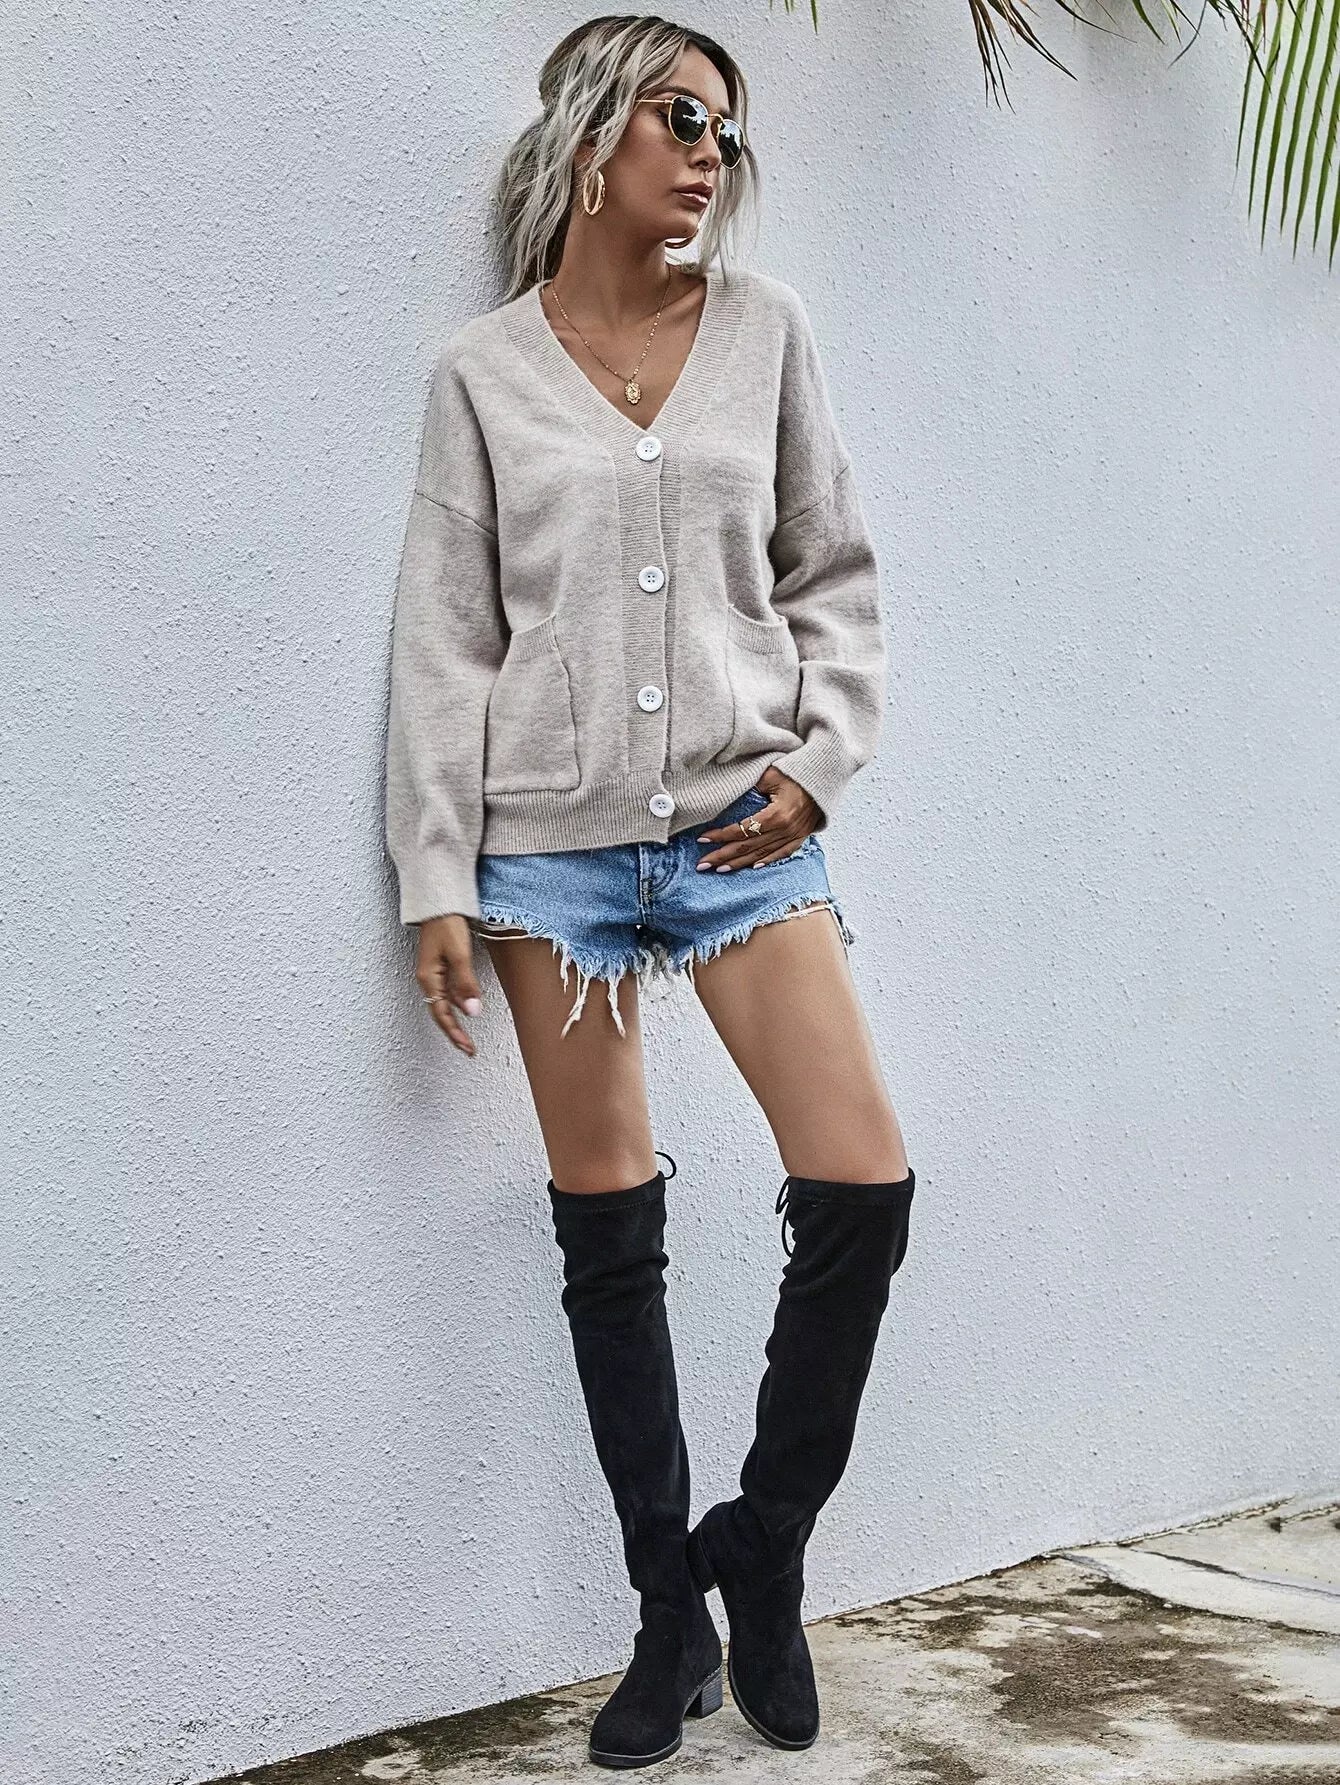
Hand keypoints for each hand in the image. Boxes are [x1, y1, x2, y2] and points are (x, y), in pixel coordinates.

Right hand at [416, 914, 483, 1056]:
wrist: (439, 901)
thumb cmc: (446, 923)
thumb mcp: (459, 954)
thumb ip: (466, 984)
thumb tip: (472, 1012)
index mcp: (428, 979)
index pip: (442, 1014)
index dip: (455, 1033)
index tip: (468, 1048)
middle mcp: (428, 979)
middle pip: (441, 1013)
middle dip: (454, 1033)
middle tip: (468, 1049)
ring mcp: (433, 973)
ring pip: (444, 1003)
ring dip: (456, 1020)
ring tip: (467, 1036)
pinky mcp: (440, 965)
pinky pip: (448, 991)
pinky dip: (458, 1003)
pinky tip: (467, 1007)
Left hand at [695, 766, 821, 871]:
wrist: (824, 775)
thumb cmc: (795, 772)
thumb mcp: (770, 775)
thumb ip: (750, 788)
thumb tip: (728, 797)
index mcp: (776, 815)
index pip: (742, 830)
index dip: (721, 836)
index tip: (703, 838)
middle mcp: (785, 830)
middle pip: (748, 847)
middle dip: (723, 856)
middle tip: (702, 864)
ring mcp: (794, 836)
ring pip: (761, 854)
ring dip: (738, 863)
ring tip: (719, 870)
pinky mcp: (800, 837)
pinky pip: (781, 853)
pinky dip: (766, 861)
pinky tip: (751, 867)